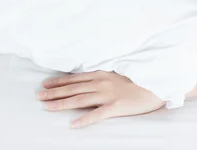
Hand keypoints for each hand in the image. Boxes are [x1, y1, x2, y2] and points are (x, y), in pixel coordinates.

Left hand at [37, 70, 165, 127]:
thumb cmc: (140, 78)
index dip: (59, 81)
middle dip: (54, 92)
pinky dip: (84, 120)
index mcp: (102, 73)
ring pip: (80, 100)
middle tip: (38, 96)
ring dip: (62, 103)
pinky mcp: (116, 107)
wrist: (158, 83)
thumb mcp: (119, 72)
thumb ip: (103, 75)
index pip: (75, 78)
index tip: (45, 84)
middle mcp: (102, 82)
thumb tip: (89, 80)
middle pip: (73, 88)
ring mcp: (108, 95)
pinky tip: (72, 124)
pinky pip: (97, 115)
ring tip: (47, 107)